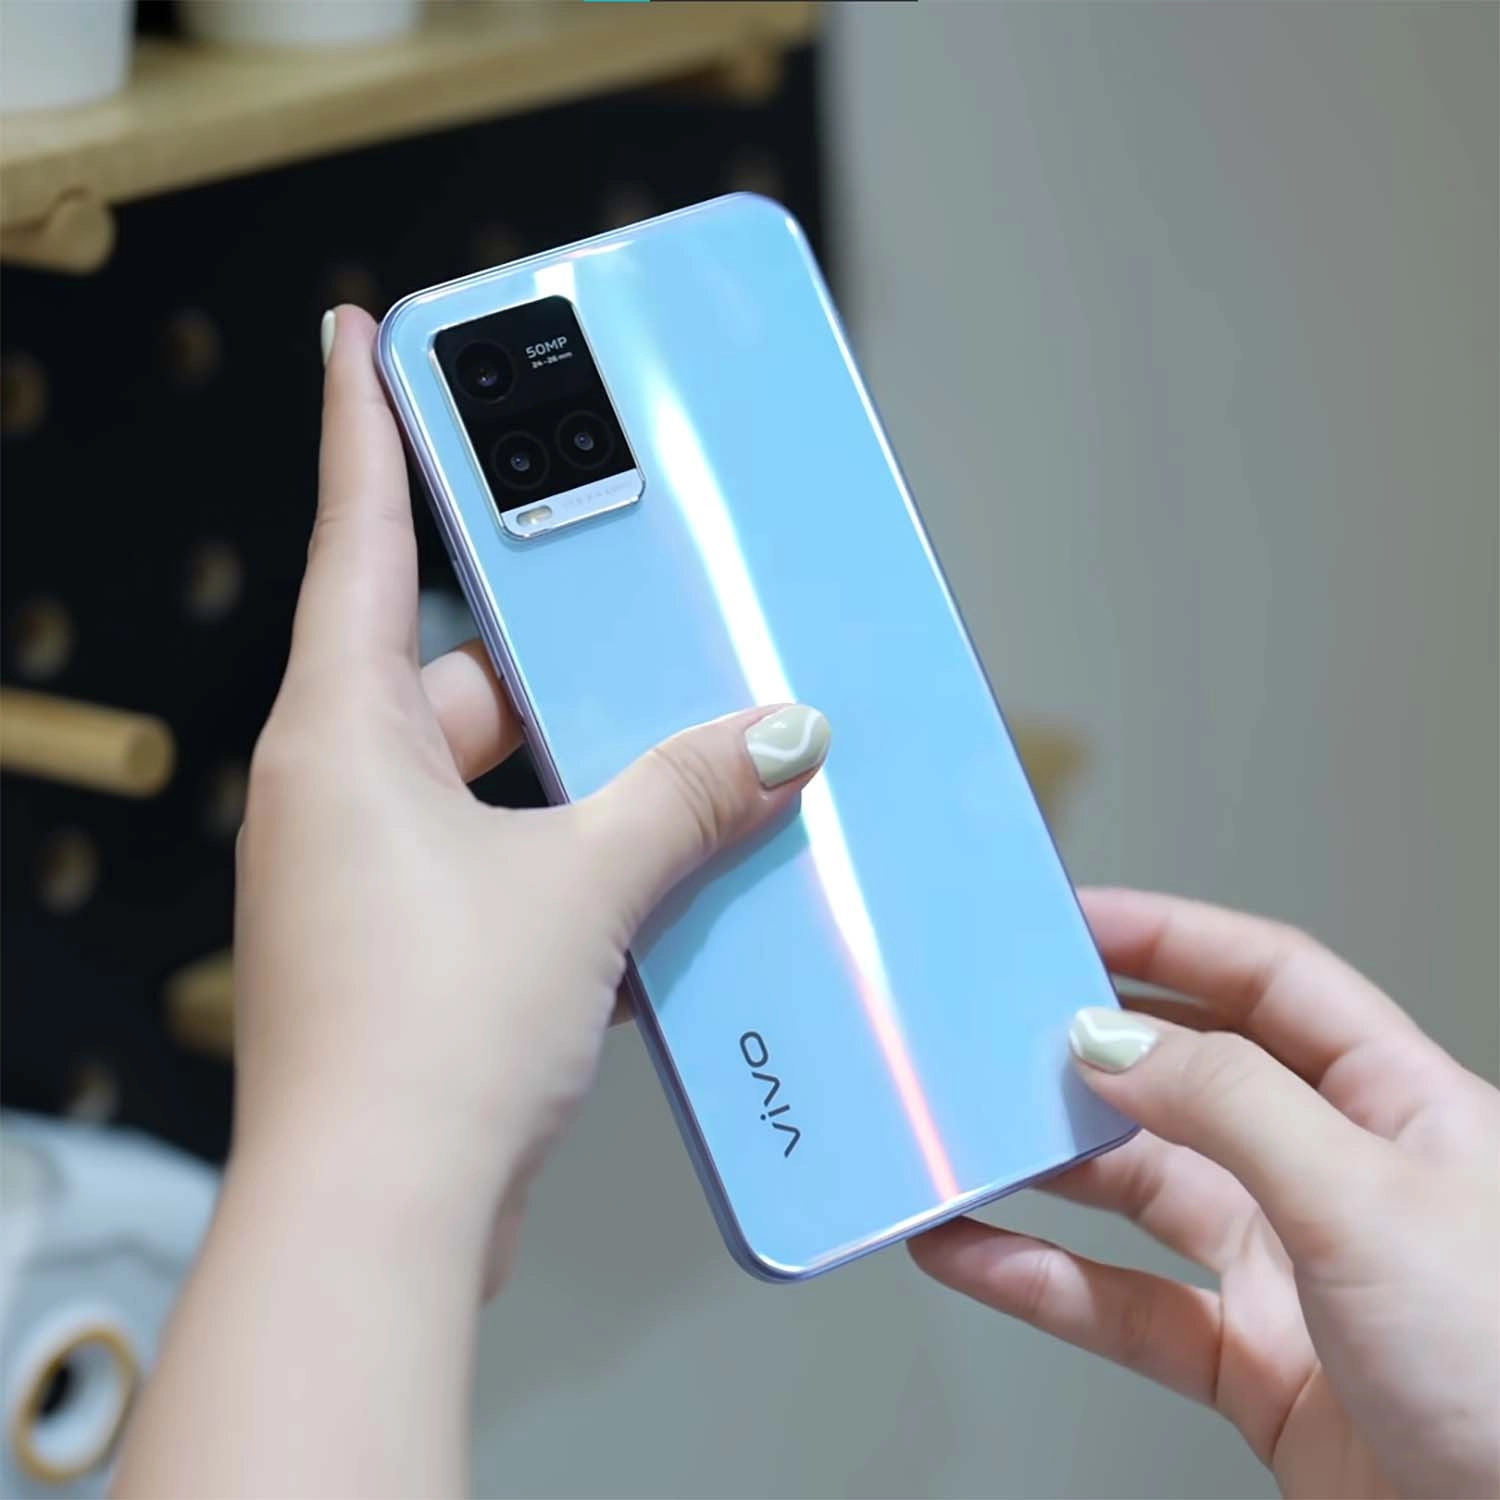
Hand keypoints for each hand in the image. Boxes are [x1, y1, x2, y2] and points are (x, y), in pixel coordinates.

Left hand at [116, 306, 830, 1498]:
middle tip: (634, 605)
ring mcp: (372, 870)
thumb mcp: (580, 885)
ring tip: (685, 751)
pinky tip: (659, 861)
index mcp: (339, 735)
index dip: (368, 426)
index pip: (355, 535)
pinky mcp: (414, 941)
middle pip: (458, 666)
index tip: (363, 337)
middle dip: (554, 648)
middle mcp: (339, 789)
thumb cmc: (429, 1038)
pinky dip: (577, 847)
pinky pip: (507, 853)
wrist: (380, 1220)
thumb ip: (684, 797)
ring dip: (585, 768)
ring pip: (496, 771)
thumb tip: (780, 738)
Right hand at [913, 888, 1499, 1499]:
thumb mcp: (1367, 1203)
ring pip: (1148, 1194)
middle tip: (1005, 1030)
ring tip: (971, 1141)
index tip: (1076, 921)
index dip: (1172, 937)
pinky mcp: (1255, 1364)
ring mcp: (1295, 1272)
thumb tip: (1116, 1042)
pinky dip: (1044, 1283)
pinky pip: (1127, 1306)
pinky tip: (978, 1255)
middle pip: (1194, 1081)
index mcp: (1401, 1105)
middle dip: (1097, 1054)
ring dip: (1053, 1173)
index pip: (1271, 981)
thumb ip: (1234, 1107)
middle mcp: (1340, 1177)